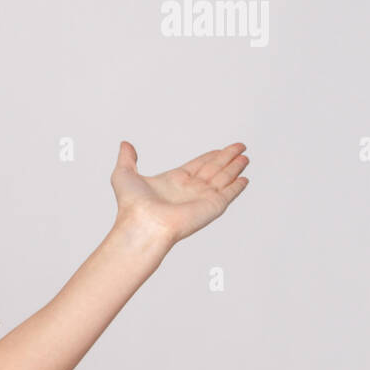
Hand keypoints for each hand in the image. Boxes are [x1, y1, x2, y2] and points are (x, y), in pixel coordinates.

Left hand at [110, 141, 250, 246]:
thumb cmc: (132, 205)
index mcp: (173, 181)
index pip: (197, 165)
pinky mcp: (213, 206)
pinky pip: (229, 194)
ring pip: (223, 178)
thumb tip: (125, 145)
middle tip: (240, 147)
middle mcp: (189, 189)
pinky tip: (244, 179)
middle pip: (214, 169)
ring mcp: (202, 198)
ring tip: (245, 157)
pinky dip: (238, 187)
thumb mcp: (124, 174)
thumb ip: (127, 158)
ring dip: (235, 167)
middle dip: (227, 157)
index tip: (220, 149)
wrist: (144, 223)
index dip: (210, 156)